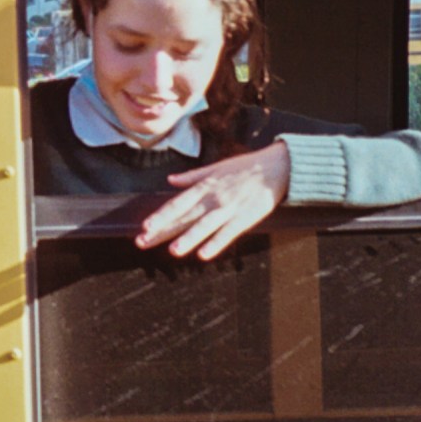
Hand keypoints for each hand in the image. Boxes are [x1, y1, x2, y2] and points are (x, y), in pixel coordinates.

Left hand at [137, 141, 291, 259]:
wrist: (276, 167)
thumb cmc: (245, 166)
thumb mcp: (216, 167)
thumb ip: (192, 177)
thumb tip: (171, 180)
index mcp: (205, 186)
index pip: (177, 204)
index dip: (160, 216)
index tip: (144, 227)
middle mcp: (213, 198)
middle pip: (184, 217)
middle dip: (163, 230)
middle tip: (143, 242)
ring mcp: (228, 209)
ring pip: (204, 226)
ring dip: (188, 239)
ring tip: (173, 251)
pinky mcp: (245, 218)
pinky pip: (228, 233)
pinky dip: (216, 243)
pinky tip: (204, 255)